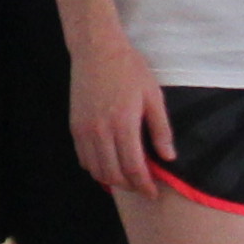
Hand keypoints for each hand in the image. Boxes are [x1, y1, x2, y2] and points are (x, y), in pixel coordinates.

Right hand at [65, 21, 174, 198]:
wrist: (97, 50)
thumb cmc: (129, 69)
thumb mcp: (153, 96)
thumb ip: (161, 129)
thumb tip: (167, 157)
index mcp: (123, 124)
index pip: (133, 167)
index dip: (144, 185)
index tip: (153, 193)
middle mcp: (101, 131)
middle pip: (113, 174)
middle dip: (129, 186)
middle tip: (142, 187)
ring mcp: (85, 130)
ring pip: (96, 170)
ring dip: (112, 179)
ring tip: (127, 178)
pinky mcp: (75, 126)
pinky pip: (83, 158)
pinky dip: (96, 168)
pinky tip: (108, 163)